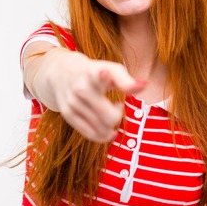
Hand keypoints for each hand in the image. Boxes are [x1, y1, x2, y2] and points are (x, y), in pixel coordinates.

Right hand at [24, 46, 145, 141]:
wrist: (61, 73)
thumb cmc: (95, 72)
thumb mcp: (112, 70)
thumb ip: (127, 80)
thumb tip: (145, 85)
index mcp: (94, 72)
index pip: (98, 74)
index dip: (103, 75)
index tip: (103, 73)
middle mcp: (81, 87)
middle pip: (110, 117)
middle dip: (118, 115)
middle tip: (117, 105)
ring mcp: (73, 102)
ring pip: (102, 128)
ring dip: (111, 124)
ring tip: (108, 111)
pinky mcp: (67, 114)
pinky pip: (91, 134)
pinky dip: (103, 136)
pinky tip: (107, 128)